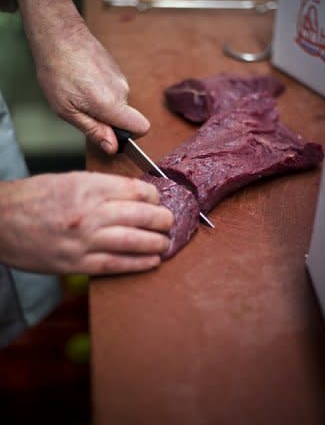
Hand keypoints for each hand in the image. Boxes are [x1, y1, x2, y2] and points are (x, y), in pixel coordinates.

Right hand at [0, 172, 172, 274]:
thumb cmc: (34, 198)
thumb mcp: (69, 180)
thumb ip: (102, 187)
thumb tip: (134, 196)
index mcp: (87, 186)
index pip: (134, 190)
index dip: (153, 197)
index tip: (158, 201)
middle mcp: (88, 212)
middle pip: (139, 216)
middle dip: (162, 219)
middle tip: (170, 221)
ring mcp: (83, 240)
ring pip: (132, 241)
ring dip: (156, 242)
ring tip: (166, 242)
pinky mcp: (75, 264)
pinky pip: (114, 264)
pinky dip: (137, 263)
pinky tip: (152, 261)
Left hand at [13, 0, 148, 153]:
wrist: (59, 35)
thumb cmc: (58, 71)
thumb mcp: (67, 110)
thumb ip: (93, 130)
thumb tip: (112, 147)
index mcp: (111, 104)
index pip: (141, 128)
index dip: (129, 136)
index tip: (111, 134)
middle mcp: (122, 91)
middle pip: (127, 118)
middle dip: (108, 120)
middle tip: (82, 109)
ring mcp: (121, 79)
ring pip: (118, 104)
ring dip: (102, 105)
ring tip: (79, 92)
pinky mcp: (117, 70)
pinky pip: (114, 90)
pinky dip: (100, 91)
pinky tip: (83, 82)